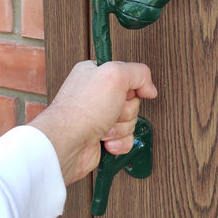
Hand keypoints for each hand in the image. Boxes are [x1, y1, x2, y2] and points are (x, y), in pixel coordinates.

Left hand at [31, 61, 156, 185]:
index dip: (131, 86)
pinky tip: (105, 141)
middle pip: (132, 101)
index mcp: (95, 74)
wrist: (68, 144)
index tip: (125, 91)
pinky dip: (119, 142)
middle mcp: (96, 94)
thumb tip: (149, 88)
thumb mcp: (115, 75)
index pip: (127, 75)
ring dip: (121, 127)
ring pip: (130, 121)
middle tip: (111, 111)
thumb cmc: (81, 110)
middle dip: (125, 110)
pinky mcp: (102, 137)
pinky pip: (125, 139)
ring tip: (104, 127)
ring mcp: (98, 117)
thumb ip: (139, 72)